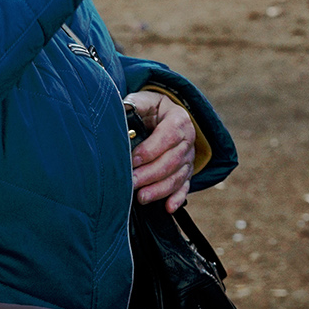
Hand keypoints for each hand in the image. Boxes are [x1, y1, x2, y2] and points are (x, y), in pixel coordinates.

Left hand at [127, 90, 195, 211]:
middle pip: (173, 160)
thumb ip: (134, 106)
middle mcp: (188, 139)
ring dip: (160, 189)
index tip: (133, 160)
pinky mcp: (187, 172)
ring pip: (178, 176)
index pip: (168, 136)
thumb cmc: (149, 109)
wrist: (164, 115)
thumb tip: (119, 113)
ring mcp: (189, 157)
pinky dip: (177, 198)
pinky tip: (168, 208)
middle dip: (151, 174)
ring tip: (142, 198)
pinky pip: (185, 187)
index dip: (151, 150)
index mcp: (178, 119)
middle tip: (132, 183)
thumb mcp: (143, 100)